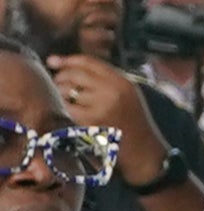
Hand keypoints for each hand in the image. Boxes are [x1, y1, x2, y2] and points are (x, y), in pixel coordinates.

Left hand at [45, 56, 163, 178]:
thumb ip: (108, 80)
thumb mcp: (129, 95)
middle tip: (58, 83)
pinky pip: (68, 107)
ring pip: (67, 90)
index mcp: (123, 82)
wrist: (143, 151)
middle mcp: (112, 90)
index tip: (54, 61)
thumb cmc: (134, 123)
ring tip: (66, 99)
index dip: (67, 60)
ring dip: (61, 93)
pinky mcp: (90, 121)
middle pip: (75, 74)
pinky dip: (65, 108)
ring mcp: (101, 105)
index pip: (89, 62)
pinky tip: (70, 112)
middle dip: (61, 76)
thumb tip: (74, 68)